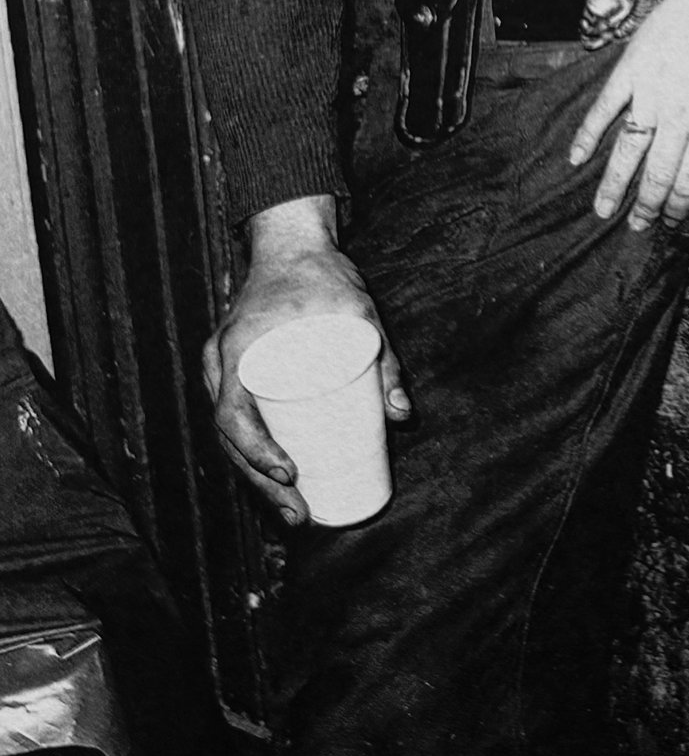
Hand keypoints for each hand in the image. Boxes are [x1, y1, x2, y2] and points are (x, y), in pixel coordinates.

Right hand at [201, 195, 408, 525]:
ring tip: (294, 508)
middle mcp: (219, 364)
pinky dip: (251, 452)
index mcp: (237, 349)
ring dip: (256, 475)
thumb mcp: (360, 311)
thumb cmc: (325, 275)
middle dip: (261, 483)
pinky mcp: (234, 371)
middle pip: (230, 438)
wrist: (292, 242)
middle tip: (299, 513)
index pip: (233, 415)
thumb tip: (401, 417)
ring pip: (231, 435)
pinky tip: (276, 479)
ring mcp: (222, 369)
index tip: (289, 473)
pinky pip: (235, 419)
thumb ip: (384, 360)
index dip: (255, 453)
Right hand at [567, 0, 688, 232]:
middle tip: (635, 228)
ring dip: (613, 183)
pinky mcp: (632, 69)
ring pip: (627, 150)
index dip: (678, 206)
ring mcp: (651, 93)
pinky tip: (575, 157)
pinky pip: (604, 108)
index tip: (669, 222)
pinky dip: (587, 134)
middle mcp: (678, 117)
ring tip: (602, 210)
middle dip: (646, 205)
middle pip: (656, 173)